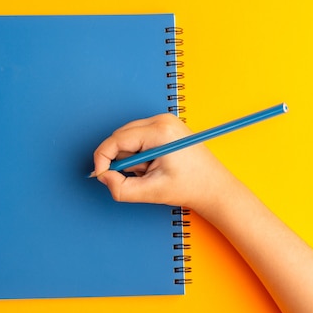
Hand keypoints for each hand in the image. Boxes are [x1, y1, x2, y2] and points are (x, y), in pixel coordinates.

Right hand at [92, 113, 232, 210]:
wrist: (213, 187)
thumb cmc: (189, 187)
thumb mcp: (151, 193)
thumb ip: (121, 188)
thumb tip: (103, 176)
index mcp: (160, 132)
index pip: (117, 139)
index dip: (103, 158)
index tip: (99, 174)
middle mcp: (161, 120)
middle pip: (120, 137)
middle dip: (121, 160)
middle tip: (139, 177)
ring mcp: (163, 121)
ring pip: (127, 138)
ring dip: (131, 158)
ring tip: (151, 171)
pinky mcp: (163, 126)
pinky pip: (137, 138)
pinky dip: (138, 154)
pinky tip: (154, 165)